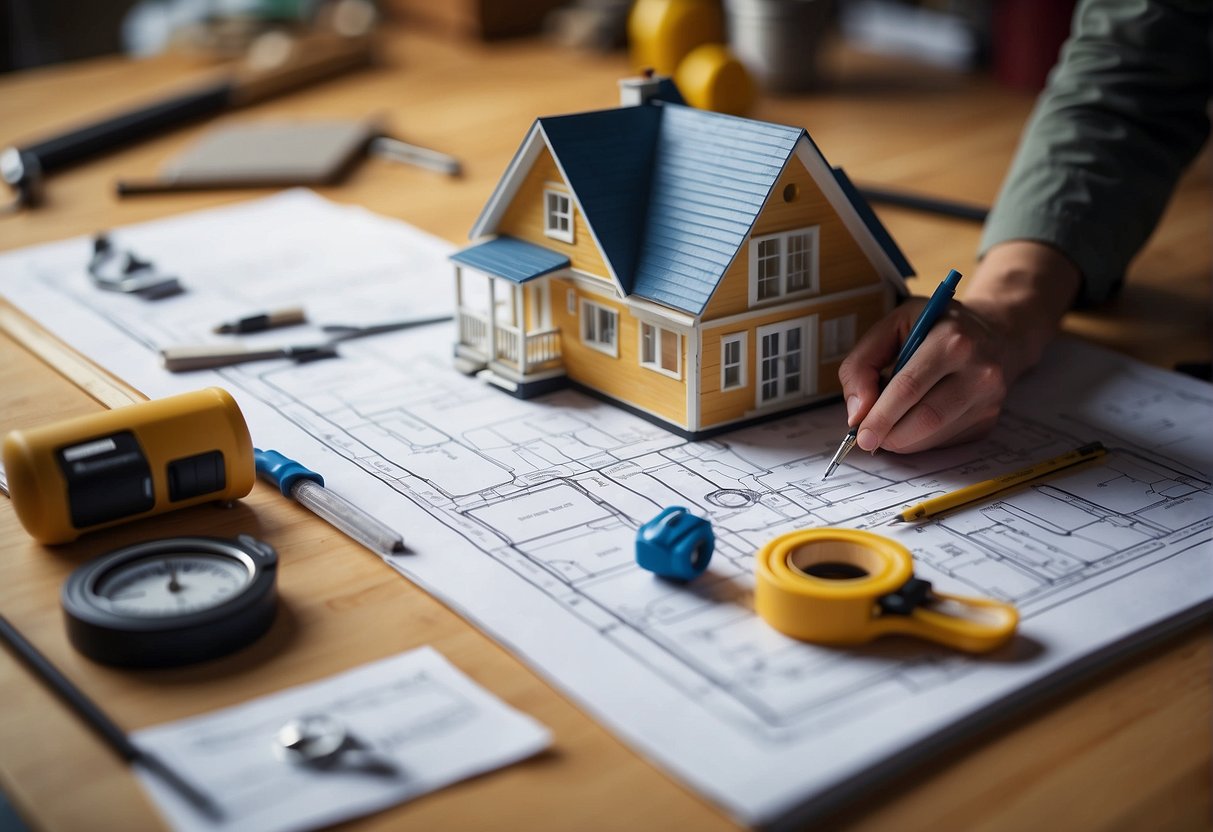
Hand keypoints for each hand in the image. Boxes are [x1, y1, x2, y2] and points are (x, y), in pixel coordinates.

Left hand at [838, 242, 1081, 453]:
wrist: (994, 333)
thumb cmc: (934, 328)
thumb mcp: (891, 326)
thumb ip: (861, 364)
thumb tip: (857, 412)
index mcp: (951, 340)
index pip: (909, 388)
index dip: (881, 416)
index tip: (860, 435)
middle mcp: (978, 370)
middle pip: (925, 419)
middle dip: (890, 435)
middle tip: (868, 438)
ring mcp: (989, 398)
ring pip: (934, 436)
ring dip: (902, 441)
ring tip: (888, 427)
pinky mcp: (989, 419)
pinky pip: (945, 442)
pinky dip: (920, 440)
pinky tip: (914, 421)